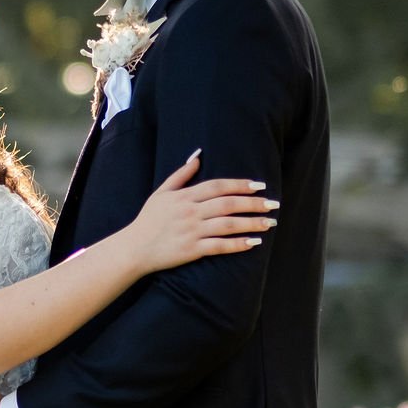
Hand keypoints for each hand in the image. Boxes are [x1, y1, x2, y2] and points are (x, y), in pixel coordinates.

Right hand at [123, 151, 276, 274]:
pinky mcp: (191, 250)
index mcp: (184, 196)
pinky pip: (219, 246)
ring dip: (251, 223)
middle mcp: (190, 212)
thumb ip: (180, 175)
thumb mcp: (161, 193)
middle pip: (228, 204)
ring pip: (228, 225)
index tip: (259, 185)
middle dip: (253, 203)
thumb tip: (197, 157)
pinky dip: (237, 244)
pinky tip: (253, 243)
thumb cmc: (148, 220)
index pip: (217, 186)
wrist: (134, 248)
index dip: (240, 185)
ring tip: (269, 223)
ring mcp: (191, 231)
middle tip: (273, 204)